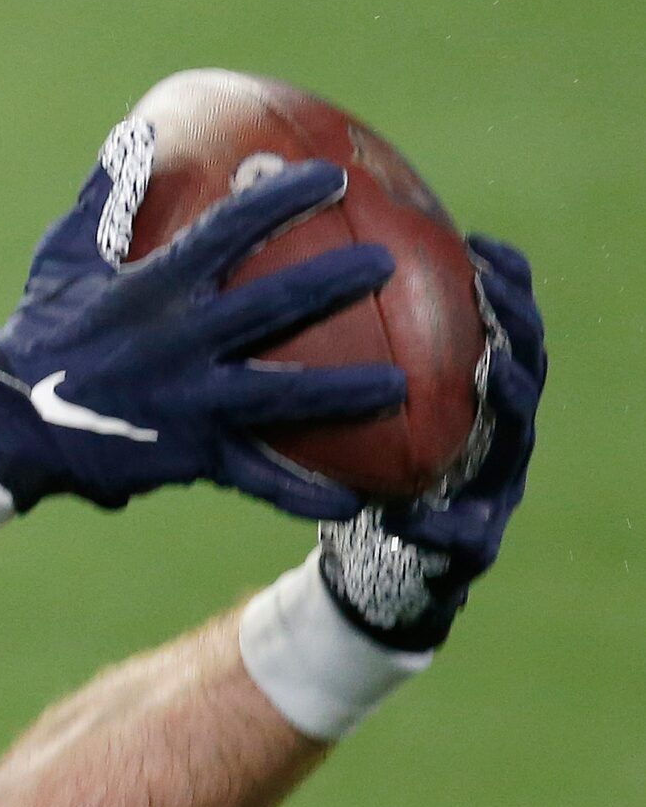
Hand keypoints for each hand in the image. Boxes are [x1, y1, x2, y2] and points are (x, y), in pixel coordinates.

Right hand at [0, 134, 404, 520]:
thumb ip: (107, 198)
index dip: (282, 201)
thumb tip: (140, 133)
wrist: (4, 425)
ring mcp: (188, 403)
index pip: (228, 232)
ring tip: (400, 387)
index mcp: (153, 289)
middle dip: (335, 281)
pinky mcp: (189, 456)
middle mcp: (178, 344)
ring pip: (281, 395)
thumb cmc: (38, 332)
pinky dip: (304, 491)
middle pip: (273, 306)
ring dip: (345, 393)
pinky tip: (355, 499)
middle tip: (386, 264)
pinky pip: (257, 477)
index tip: (333, 177)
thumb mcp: (64, 257)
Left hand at [316, 236, 540, 650]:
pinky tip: (408, 514)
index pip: (500, 328)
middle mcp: (494, 436)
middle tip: (490, 291)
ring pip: (513, 441)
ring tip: (493, 374)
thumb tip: (282, 275)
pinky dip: (438, 524)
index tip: (477, 240)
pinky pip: (460, 536)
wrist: (375, 566)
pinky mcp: (469, 549)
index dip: (503, 284)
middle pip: (524, 371)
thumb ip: (336, 357)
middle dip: (517, 328)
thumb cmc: (363, 471)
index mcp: (474, 398)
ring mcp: (492, 490)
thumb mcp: (347, 411)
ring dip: (509, 404)